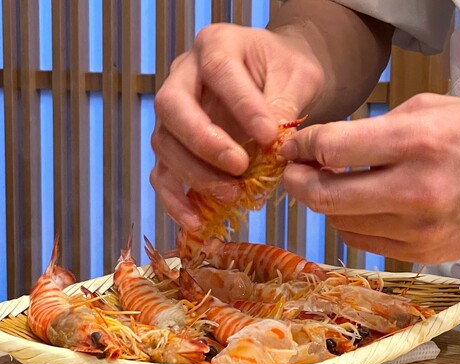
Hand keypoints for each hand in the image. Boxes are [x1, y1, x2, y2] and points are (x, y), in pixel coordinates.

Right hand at [150, 23, 323, 229]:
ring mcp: (173, 115)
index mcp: (216, 45)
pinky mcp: (174, 148)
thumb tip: (273, 144)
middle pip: (172, 107)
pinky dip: (176, 201)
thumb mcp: (297, 77)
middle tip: (240, 167)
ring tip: (233, 195)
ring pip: (165, 144)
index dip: (241, 104)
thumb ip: (285, 103)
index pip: (219, 69)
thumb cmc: (285, 73)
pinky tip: (198, 222)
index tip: (269, 135)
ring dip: (195, 175)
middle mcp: (183, 76)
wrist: (274, 81)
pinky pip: (162, 175)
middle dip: (204, 142)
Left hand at [281, 93, 459, 262]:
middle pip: (325, 196)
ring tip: (329, 187)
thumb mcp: (432, 108)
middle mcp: (415, 190)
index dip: (301, 147)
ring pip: (341, 223)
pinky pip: (365, 242)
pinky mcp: (426, 253)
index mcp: (417, 141)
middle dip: (297, 183)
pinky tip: (356, 208)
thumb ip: (375, 129)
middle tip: (293, 172)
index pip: (332, 148)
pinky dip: (350, 224)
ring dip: (325, 204)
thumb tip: (328, 148)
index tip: (292, 147)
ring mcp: (420, 229)